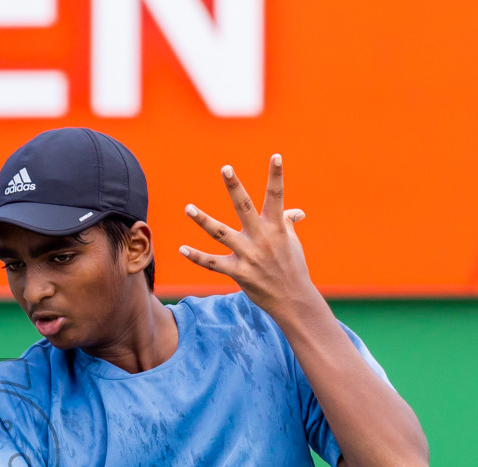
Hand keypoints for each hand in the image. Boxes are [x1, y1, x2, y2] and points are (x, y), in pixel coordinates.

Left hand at [179, 155, 316, 317]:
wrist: (292, 299)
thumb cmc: (293, 266)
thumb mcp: (292, 242)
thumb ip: (287, 223)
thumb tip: (295, 212)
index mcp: (277, 227)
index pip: (277, 196)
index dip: (277, 176)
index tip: (276, 156)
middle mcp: (262, 238)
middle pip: (245, 207)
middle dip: (235, 187)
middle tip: (226, 168)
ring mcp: (248, 255)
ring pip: (221, 234)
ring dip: (203, 220)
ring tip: (188, 208)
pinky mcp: (238, 272)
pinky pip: (213, 263)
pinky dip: (197, 257)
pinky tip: (182, 249)